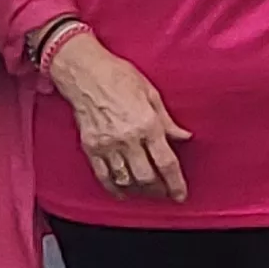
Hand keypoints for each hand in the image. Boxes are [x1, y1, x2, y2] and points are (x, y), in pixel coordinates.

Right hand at [45, 33, 190, 202]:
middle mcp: (128, 138)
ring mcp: (107, 145)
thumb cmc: (119, 76)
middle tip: (165, 193)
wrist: (85, 72)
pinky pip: (104, 177)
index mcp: (147, 124)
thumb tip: (184, 137)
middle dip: (159, 191)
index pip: (166, 162)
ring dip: (139, 191)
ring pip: (126, 181)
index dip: (176, 183)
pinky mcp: (91, 148)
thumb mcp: (151, 93)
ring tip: (148, 192)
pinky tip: (124, 192)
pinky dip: (115, 189)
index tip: (180, 194)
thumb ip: (167, 120)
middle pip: (147, 178)